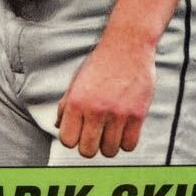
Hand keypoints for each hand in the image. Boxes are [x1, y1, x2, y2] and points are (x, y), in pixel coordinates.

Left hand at [56, 35, 155, 157]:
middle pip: (87, 151)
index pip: (67, 140)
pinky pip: (129, 145)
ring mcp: (118, 113)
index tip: (79, 132)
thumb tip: (58, 126)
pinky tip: (124, 130)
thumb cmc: (101, 62)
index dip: (73, 139)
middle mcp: (95, 109)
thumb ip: (66, 105)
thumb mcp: (77, 80)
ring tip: (111, 130)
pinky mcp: (137, 114)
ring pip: (109, 151)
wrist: (127, 44)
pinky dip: (126, 142)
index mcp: (76, 101)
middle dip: (90, 145)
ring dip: (109, 145)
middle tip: (95, 134)